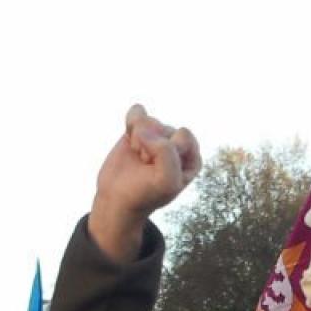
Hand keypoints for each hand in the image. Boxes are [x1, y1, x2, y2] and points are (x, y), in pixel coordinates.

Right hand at [88, 104, 201, 261]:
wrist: (118, 199)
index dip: (165, 152)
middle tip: (146, 165)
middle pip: (165, 127)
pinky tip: (129, 141)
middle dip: (150, 146)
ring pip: (149, 120)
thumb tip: (144, 128)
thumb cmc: (146, 193)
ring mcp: (158, 136)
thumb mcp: (166, 181)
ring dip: (138, 140)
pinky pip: (137, 112)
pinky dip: (130, 123)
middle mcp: (178, 145)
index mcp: (192, 157)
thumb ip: (166, 152)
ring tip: (138, 158)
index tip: (157, 169)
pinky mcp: (139, 130)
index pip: (183, 136)